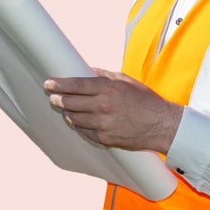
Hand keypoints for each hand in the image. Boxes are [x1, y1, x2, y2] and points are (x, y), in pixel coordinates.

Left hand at [44, 69, 182, 152]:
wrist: (161, 125)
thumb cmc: (144, 100)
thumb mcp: (125, 81)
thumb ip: (103, 76)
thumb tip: (85, 70)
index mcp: (108, 89)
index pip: (76, 85)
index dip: (59, 84)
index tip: (49, 84)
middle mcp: (103, 107)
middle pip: (70, 103)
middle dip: (58, 99)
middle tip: (54, 96)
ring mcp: (103, 125)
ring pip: (74, 119)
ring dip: (68, 113)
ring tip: (66, 108)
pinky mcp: (105, 139)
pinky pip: (84, 132)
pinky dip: (80, 125)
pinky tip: (80, 120)